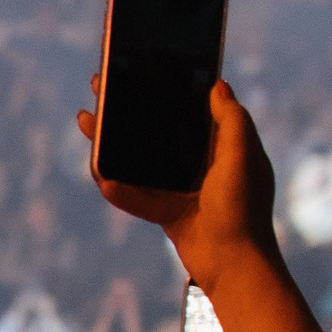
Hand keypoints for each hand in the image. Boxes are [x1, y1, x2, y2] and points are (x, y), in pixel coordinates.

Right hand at [78, 78, 326, 331]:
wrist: (234, 265)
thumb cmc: (243, 208)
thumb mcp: (243, 156)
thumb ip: (231, 119)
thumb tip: (215, 84)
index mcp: (225, 147)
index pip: (193, 109)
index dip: (170, 87)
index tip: (145, 67)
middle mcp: (204, 165)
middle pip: (160, 129)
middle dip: (131, 109)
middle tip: (103, 87)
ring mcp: (183, 189)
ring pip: (142, 159)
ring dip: (114, 141)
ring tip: (87, 121)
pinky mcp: (167, 213)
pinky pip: (136, 196)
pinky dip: (118, 188)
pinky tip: (99, 174)